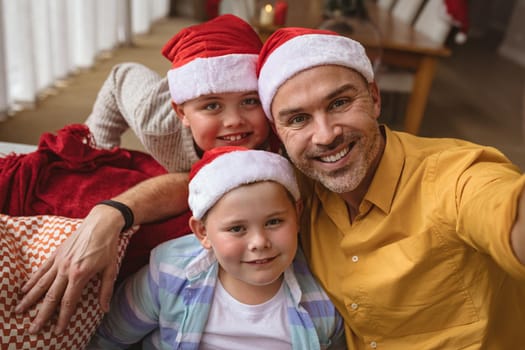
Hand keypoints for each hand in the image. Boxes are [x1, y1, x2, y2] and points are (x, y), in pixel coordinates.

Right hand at [15, 204, 125, 333]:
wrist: (101, 223)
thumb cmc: (108, 246)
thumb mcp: (111, 269)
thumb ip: (105, 290)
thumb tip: (104, 309)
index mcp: (80, 275)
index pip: (68, 301)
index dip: (63, 317)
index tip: (57, 330)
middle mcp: (66, 269)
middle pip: (50, 297)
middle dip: (41, 315)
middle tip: (33, 329)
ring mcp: (59, 261)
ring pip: (41, 284)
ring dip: (30, 299)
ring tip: (19, 311)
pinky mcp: (56, 253)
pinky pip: (41, 270)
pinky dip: (32, 280)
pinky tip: (24, 289)